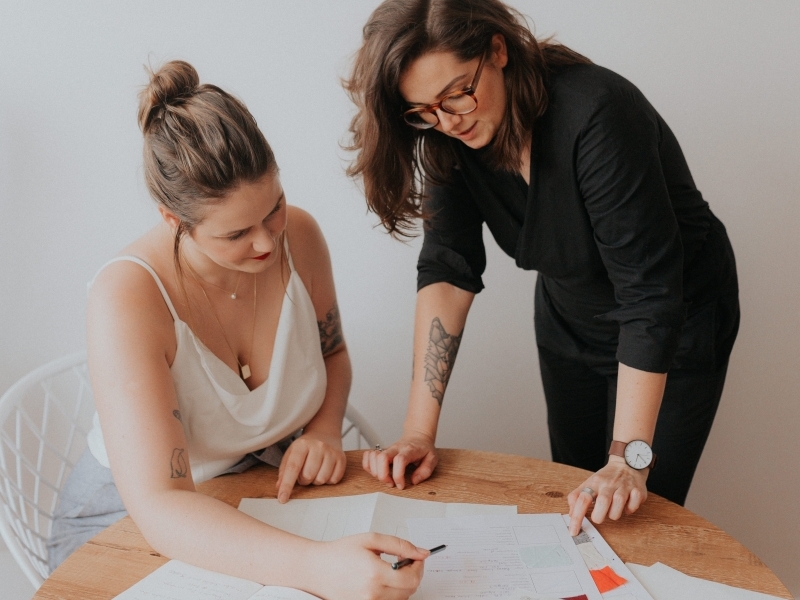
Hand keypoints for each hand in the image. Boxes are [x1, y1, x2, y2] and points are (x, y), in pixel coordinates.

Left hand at [276, 431, 345, 502]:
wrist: (324, 434)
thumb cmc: (305, 447)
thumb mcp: (291, 454)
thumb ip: (284, 470)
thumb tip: (279, 487)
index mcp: (302, 445)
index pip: (293, 467)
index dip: (287, 485)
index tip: (282, 499)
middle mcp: (318, 446)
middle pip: (308, 476)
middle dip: (304, 480)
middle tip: (304, 473)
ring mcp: (331, 452)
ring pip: (322, 479)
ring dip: (316, 481)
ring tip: (315, 471)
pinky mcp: (342, 458)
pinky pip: (334, 480)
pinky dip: (328, 480)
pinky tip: (325, 471)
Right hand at [307, 533, 427, 599]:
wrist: (317, 569)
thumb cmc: (340, 553)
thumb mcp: (371, 540)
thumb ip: (399, 545)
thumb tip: (422, 552)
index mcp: (375, 573)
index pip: (412, 578)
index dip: (419, 567)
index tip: (416, 558)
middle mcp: (373, 593)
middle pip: (410, 590)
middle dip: (413, 574)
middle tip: (405, 561)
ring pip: (401, 598)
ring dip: (403, 584)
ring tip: (390, 570)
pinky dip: (392, 593)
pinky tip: (383, 580)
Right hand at [362, 431, 437, 489]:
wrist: (418, 436)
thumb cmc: (424, 448)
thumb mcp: (432, 459)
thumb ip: (425, 471)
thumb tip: (413, 481)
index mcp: (409, 450)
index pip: (399, 460)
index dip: (398, 475)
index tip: (401, 485)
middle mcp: (395, 448)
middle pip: (381, 458)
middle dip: (383, 475)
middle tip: (391, 483)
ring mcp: (387, 449)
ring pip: (373, 457)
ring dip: (375, 472)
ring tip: (385, 478)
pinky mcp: (381, 452)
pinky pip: (368, 456)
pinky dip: (368, 465)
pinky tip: (376, 472)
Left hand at [566, 456, 647, 535]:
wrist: (626, 464)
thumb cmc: (605, 479)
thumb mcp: (589, 484)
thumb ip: (577, 497)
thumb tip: (571, 514)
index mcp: (594, 483)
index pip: (582, 499)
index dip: (577, 517)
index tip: (574, 531)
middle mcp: (608, 484)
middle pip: (603, 502)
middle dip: (599, 516)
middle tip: (598, 517)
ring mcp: (624, 486)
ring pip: (618, 503)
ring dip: (614, 514)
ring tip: (613, 511)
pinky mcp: (637, 490)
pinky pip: (634, 504)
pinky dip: (630, 509)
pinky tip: (626, 506)